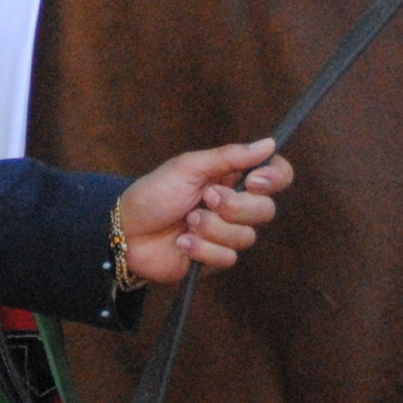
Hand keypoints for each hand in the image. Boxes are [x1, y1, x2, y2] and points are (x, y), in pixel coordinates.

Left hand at [115, 139, 293, 284]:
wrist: (126, 232)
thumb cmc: (154, 193)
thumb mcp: (189, 167)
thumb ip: (229, 156)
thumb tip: (269, 143)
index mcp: (231, 178)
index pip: (275, 176)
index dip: (275, 178)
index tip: (253, 181)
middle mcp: (235, 206)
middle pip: (266, 210)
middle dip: (235, 207)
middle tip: (207, 199)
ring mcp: (226, 234)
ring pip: (246, 237)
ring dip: (212, 228)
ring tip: (187, 221)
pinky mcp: (215, 259)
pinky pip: (227, 258)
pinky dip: (201, 249)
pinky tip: (182, 242)